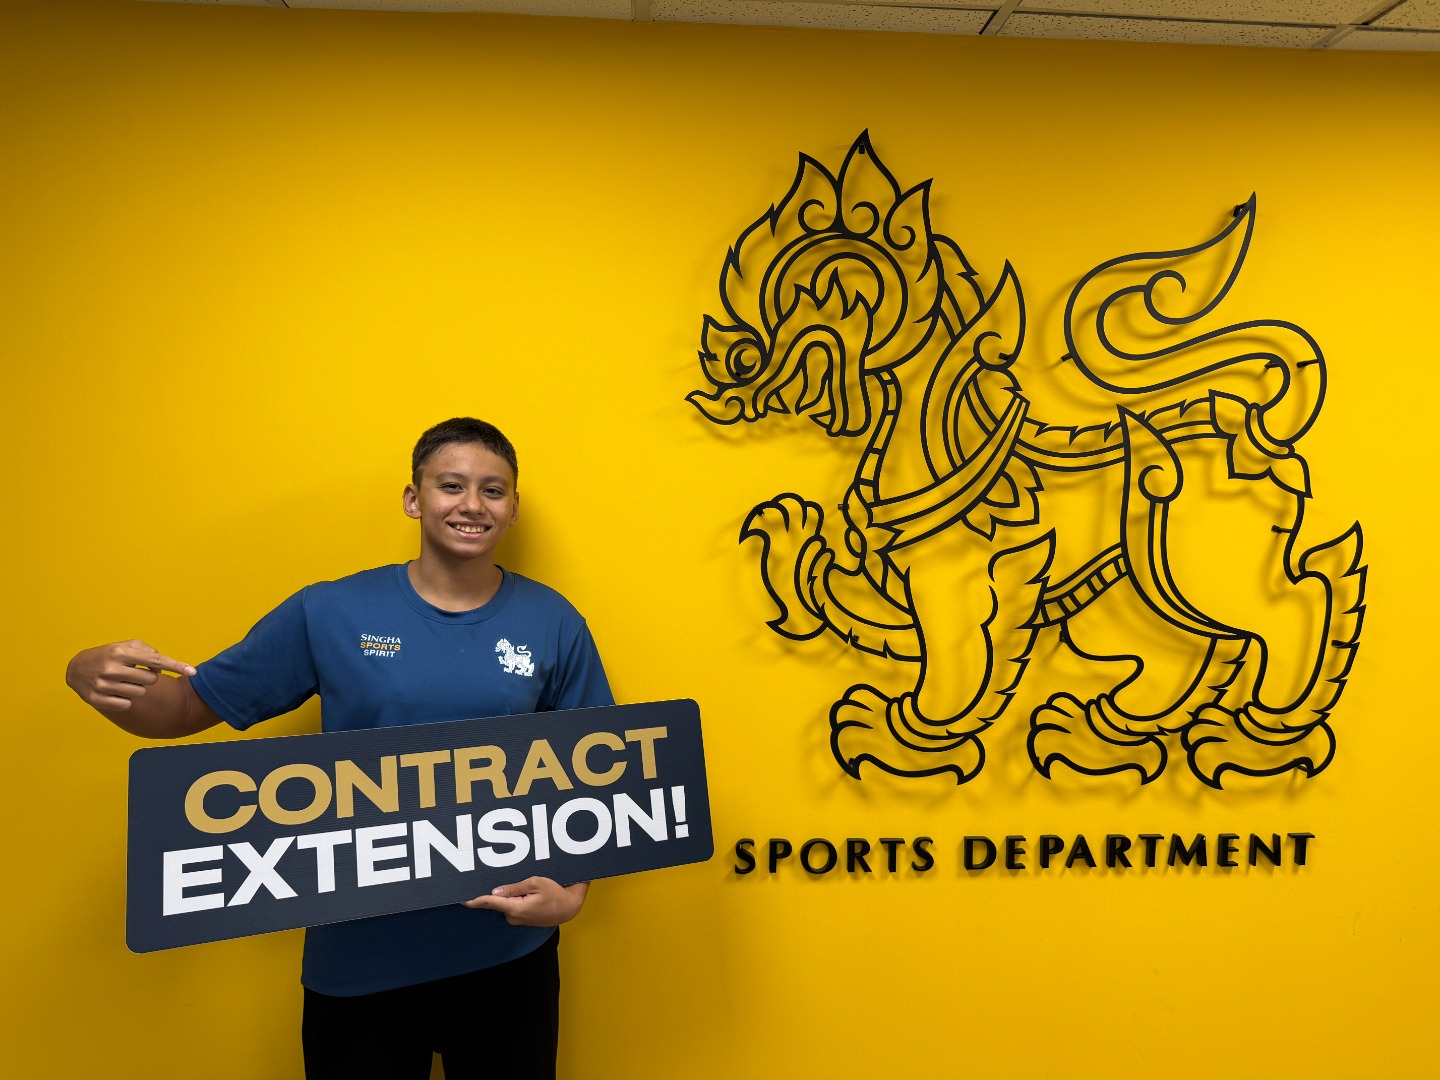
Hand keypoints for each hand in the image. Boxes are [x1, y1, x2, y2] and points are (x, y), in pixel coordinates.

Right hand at [65, 639, 196, 712]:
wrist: (76, 668)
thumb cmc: (108, 655)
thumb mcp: (125, 645)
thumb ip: (147, 651)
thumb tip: (160, 666)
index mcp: (120, 652)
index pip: (155, 660)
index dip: (176, 665)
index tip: (193, 672)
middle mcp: (112, 668)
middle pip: (151, 679)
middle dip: (148, 676)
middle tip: (134, 672)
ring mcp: (103, 685)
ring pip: (140, 692)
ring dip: (136, 688)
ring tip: (122, 681)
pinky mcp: (97, 699)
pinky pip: (127, 704)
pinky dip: (125, 699)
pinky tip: (114, 691)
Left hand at [463, 877, 587, 925]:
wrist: (570, 907)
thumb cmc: (556, 893)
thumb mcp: (535, 883)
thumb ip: (513, 887)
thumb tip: (494, 892)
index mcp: (515, 908)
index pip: (489, 902)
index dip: (474, 899)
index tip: (461, 898)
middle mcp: (513, 916)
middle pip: (497, 900)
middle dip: (499, 890)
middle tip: (503, 877)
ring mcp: (518, 919)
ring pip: (505, 901)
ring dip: (510, 893)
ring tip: (524, 883)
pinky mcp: (522, 917)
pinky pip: (513, 905)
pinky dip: (516, 897)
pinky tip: (526, 890)